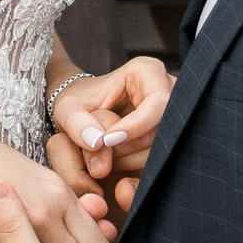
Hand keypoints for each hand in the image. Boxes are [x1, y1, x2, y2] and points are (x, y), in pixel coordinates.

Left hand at [45, 57, 170, 219]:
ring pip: (163, 150)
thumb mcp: (67, 109)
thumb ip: (76, 122)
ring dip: (130, 161)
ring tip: (104, 156)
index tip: (107, 141)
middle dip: (128, 147)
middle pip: (161, 130)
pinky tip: (116, 167)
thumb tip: (96, 141)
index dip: (135, 126)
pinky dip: (136, 171)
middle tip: (98, 153)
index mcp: (149, 71)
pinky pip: (162, 163)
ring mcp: (175, 117)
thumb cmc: (78, 104)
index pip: (157, 103)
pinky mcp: (172, 139)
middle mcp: (170, 91)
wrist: (85, 114)